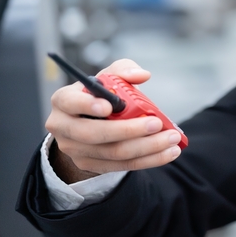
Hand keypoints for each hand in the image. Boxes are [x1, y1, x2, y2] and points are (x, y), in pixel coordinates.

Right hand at [45, 58, 181, 181]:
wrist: (89, 122)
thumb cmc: (100, 95)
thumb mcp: (108, 78)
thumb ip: (124, 71)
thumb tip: (142, 75)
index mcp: (64, 101)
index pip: (70, 102)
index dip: (88, 104)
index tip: (110, 106)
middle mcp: (63, 127)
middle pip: (94, 133)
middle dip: (129, 130)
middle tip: (157, 123)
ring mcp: (74, 150)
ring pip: (113, 153)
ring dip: (147, 147)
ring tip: (171, 139)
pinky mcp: (89, 165)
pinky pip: (122, 165)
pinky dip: (149, 160)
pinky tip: (168, 152)